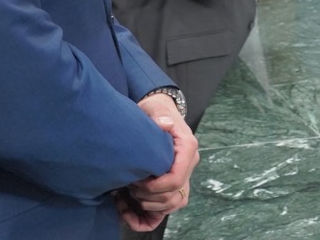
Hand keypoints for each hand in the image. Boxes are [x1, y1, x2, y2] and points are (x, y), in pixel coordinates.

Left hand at [121, 96, 199, 228]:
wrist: (159, 112)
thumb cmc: (156, 110)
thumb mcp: (155, 108)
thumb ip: (159, 115)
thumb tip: (165, 124)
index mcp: (187, 148)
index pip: (176, 178)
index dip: (156, 186)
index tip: (137, 182)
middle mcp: (189, 163)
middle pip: (175, 194)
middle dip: (149, 195)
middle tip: (130, 185)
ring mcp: (184, 173)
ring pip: (175, 203)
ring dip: (151, 204)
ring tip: (132, 193)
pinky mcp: (177, 181)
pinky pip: (171, 204)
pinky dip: (154, 211)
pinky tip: (134, 207)